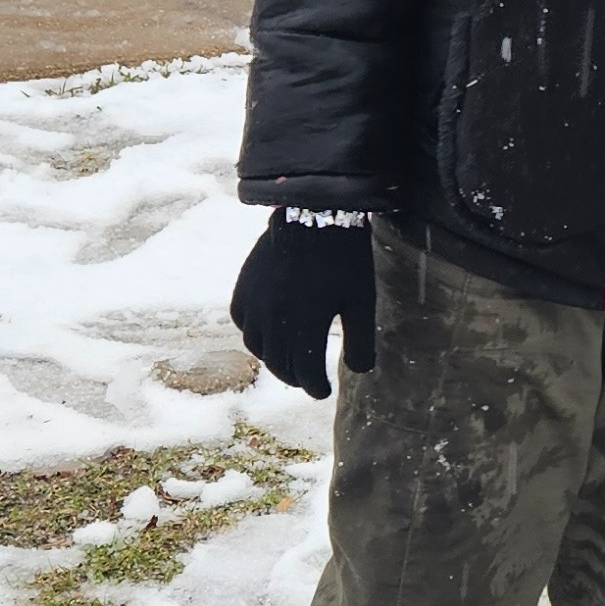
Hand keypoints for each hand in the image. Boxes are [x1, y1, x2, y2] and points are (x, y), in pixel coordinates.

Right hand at [230, 214, 379, 399]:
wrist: (314, 213)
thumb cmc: (344, 259)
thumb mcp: (362, 301)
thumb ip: (360, 341)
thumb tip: (361, 371)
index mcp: (306, 327)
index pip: (305, 373)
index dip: (315, 387)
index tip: (322, 392)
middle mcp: (275, 320)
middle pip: (279, 364)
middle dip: (294, 377)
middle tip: (306, 380)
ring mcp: (256, 302)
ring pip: (257, 346)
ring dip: (272, 358)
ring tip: (287, 358)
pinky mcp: (245, 285)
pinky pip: (242, 320)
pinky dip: (253, 333)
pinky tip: (266, 332)